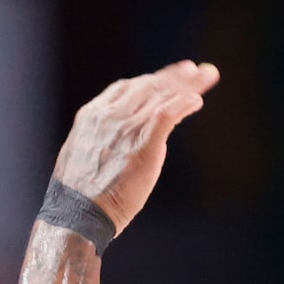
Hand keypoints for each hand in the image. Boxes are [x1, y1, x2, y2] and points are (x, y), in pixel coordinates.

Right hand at [51, 61, 219, 234]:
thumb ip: (100, 141)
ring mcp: (126, 129)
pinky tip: (196, 101)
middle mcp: (110, 115)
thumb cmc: (78, 195)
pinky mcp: (143, 146)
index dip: (150, 81)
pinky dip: (183, 104)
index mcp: (93, 115)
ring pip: (161, 96)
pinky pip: (167, 115)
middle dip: (173, 77)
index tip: (165, 78)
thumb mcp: (82, 155)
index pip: (127, 88)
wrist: (77, 213)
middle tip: (195, 70)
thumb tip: (111, 145)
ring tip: (206, 76)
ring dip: (187, 85)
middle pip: (148, 86)